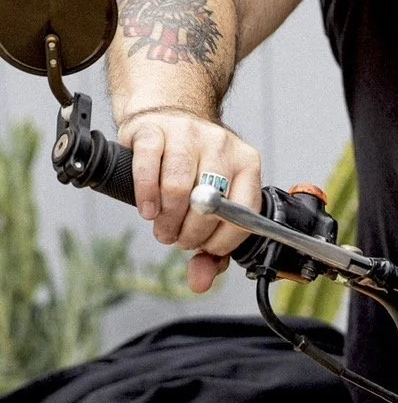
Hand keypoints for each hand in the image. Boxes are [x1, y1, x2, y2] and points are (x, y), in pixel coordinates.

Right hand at [118, 109, 262, 293]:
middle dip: (189, 234)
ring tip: (163, 226)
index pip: (242, 215)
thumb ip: (212, 250)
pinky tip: (148, 210)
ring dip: (166, 219)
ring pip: (177, 188)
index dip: (220, 241)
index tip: (204, 247)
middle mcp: (221, 145)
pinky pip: (148, 168)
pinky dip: (146, 197)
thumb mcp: (212, 207)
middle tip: (178, 238)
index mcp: (247, 164)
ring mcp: (187, 134)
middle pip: (207, 205)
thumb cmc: (193, 170)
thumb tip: (201, 283)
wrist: (167, 120)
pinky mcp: (154, 131)